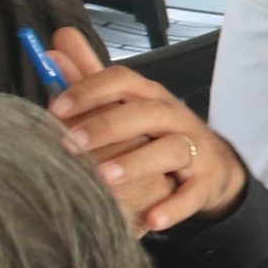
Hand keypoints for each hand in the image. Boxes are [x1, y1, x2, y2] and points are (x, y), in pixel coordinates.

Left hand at [45, 26, 246, 234]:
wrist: (212, 164)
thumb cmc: (155, 132)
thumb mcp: (125, 105)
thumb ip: (90, 79)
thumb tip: (55, 47)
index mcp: (149, 95)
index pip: (122, 80)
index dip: (89, 90)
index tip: (55, 108)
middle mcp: (173, 116)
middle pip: (145, 112)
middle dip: (107, 126)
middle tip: (72, 144)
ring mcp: (193, 148)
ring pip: (171, 149)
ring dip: (137, 162)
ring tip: (105, 177)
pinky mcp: (206, 180)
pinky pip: (193, 193)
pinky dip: (174, 206)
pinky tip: (151, 220)